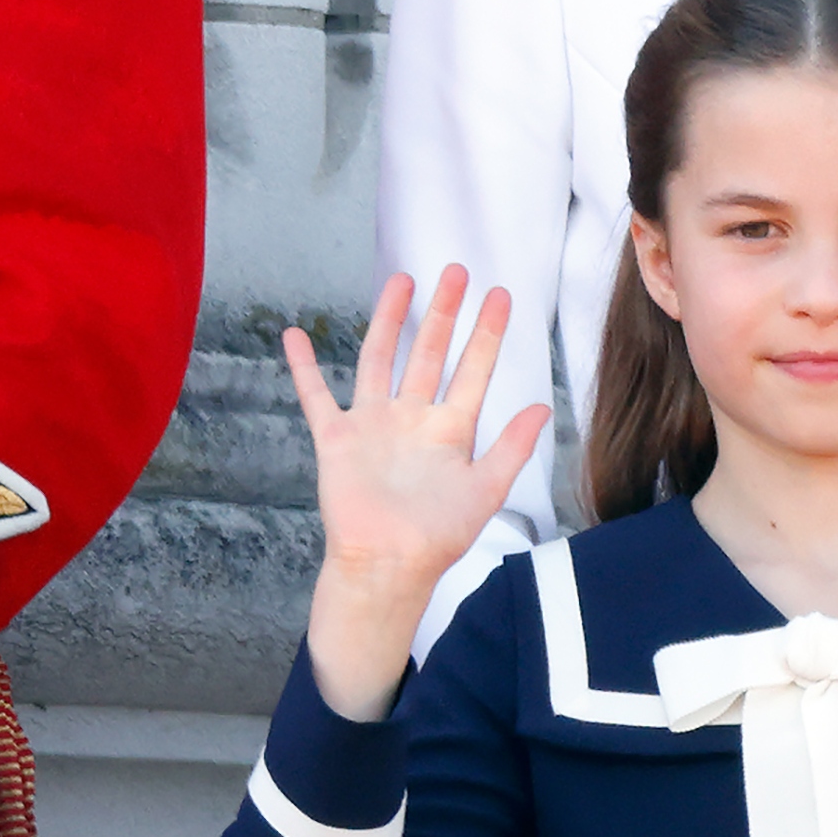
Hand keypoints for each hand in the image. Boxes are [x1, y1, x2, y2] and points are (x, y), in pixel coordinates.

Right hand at [291, 266, 549, 719]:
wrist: (387, 566)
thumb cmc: (437, 538)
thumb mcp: (486, 490)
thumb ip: (513, 447)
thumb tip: (542, 406)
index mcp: (450, 431)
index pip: (473, 369)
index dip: (487, 334)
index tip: (501, 295)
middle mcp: (412, 420)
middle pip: (429, 352)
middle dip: (443, 313)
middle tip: (456, 270)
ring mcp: (373, 426)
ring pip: (380, 359)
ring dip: (389, 320)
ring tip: (402, 280)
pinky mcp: (337, 440)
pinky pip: (317, 396)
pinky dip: (304, 367)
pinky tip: (295, 335)